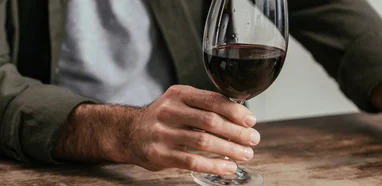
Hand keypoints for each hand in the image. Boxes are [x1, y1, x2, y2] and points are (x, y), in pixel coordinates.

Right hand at [122, 85, 259, 174]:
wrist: (128, 132)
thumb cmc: (163, 118)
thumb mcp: (179, 102)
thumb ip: (203, 105)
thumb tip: (241, 116)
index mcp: (178, 94)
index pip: (212, 100)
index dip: (235, 111)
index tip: (251, 121)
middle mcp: (169, 111)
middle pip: (210, 121)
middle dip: (236, 132)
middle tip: (253, 139)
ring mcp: (162, 133)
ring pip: (203, 141)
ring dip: (229, 149)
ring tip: (245, 154)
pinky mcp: (159, 154)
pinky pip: (191, 161)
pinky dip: (214, 165)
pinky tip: (228, 167)